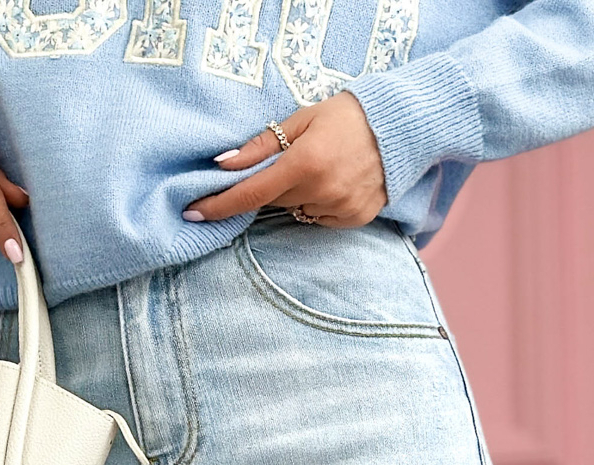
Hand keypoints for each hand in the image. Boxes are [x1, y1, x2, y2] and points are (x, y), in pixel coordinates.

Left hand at [185, 93, 387, 228]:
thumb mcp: (301, 120)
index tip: (193, 213)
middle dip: (273, 185)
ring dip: (298, 194)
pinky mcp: (354, 219)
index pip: (251, 193)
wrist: (400, 127)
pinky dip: (319, 203)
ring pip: (297, 210)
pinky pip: (319, 218)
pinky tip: (336, 181)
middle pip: (273, 201)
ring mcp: (339, 208)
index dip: (220, 205)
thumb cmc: (347, 117)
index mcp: (305, 163)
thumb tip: (222, 165)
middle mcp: (321, 190)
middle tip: (294, 160)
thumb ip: (261, 146)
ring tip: (323, 167)